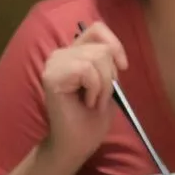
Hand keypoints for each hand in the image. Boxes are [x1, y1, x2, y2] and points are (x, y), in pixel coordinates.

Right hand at [41, 21, 128, 165]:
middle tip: (99, 99)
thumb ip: (108, 64)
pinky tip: (86, 103)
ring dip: (102, 87)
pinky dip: (94, 89)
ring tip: (92, 103)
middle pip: (101, 48)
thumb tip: (114, 52)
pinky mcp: (52, 76)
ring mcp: (54, 63)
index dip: (114, 43)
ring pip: (96, 58)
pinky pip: (86, 70)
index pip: (96, 29)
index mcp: (73, 53)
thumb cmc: (90, 120)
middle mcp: (61, 54)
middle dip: (109, 77)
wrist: (76, 145)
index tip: (123, 67)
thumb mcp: (107, 86)